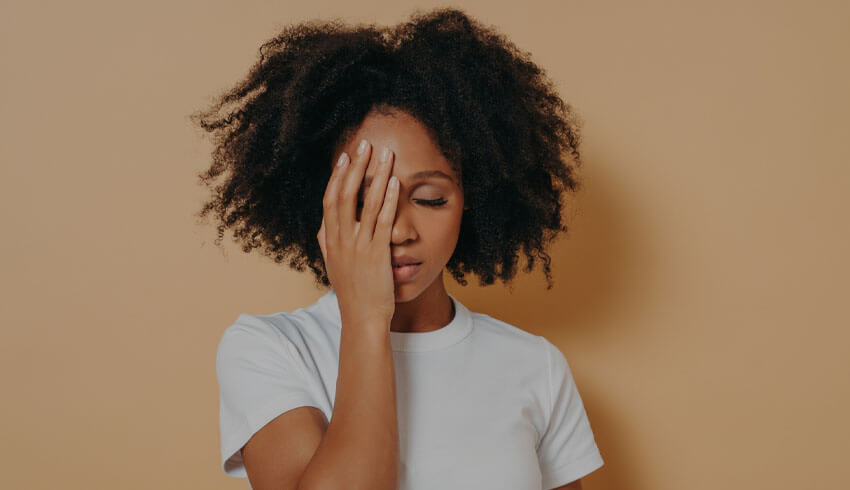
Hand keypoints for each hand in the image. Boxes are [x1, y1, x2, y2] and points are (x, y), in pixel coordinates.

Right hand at [316, 139, 398, 329]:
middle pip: (345, 194)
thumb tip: (323, 225)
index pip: (330, 200)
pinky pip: (382, 221)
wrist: (362, 319)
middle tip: (364, 143)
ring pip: (365, 203)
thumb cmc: (352, 293)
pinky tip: (395, 182)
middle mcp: (341, 240)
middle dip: (355, 166)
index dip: (337, 176)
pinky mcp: (377, 254)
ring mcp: (358, 246)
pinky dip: (387, 200)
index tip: (344, 156)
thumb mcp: (334, 265)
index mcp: (330, 241)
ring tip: (385, 154)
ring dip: (375, 175)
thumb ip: (328, 243)